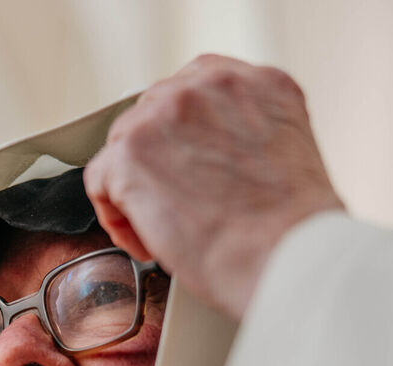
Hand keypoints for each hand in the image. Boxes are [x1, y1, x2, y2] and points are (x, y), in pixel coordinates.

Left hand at [84, 54, 344, 320]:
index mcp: (256, 82)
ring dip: (136, 192)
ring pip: (123, 148)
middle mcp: (210, 84)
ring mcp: (165, 113)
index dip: (183, 139)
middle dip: (157, 164)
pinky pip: (100, 180)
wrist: (288, 256)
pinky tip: (149, 243)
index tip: (187, 171)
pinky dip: (117, 219)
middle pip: (153, 115)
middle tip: (176, 207)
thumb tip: (204, 159)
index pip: (195, 92)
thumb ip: (243, 137)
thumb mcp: (286, 154)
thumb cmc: (293, 231)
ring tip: (167, 232)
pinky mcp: (131, 151)